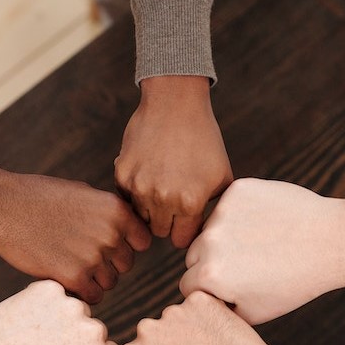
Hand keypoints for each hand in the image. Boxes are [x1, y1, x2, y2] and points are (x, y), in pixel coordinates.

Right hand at [0, 171, 150, 303]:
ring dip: (93, 279)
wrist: (0, 206)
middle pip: (125, 264)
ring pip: (109, 283)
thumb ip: (108, 213)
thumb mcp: (82, 194)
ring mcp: (93, 256)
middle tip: (78, 254)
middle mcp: (111, 233)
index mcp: (117, 210)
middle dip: (107, 263)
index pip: (142, 242)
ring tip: (67, 264)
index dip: (125, 245)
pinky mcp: (73, 276)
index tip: (104, 244)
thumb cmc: (38, 196)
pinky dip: (80, 293)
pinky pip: (92, 297)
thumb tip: (128, 231)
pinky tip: (63, 278)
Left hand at [0, 281, 118, 344]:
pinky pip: (54, 294)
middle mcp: (94, 331)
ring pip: (75, 310)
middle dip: (77, 337)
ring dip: (62, 318)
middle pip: (96, 329)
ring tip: (35, 336)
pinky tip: (27, 320)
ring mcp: (72, 307)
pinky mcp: (51, 289)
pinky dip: (43, 303)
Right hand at [115, 75, 232, 248]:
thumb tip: (210, 233)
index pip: (181, 240)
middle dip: (168, 221)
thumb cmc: (204, 139)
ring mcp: (139, 187)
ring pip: (141, 218)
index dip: (185, 230)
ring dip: (150, 208)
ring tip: (161, 185)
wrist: (175, 104)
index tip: (187, 219)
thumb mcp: (222, 176)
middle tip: (174, 200)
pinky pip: (126, 198)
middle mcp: (163, 199)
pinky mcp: (122, 174)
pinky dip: (135, 191)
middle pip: (160, 232)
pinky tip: (148, 171)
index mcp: (190, 203)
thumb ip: (217, 208)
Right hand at [181, 178, 344, 323]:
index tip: (234, 286)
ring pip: (208, 229)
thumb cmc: (296, 282)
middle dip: (212, 262)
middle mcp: (210, 242)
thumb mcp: (255, 313)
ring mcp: (223, 212)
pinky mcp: (238, 190)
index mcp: (210, 275)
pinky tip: (266, 224)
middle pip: (194, 255)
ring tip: (260, 244)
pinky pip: (227, 205)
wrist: (331, 241)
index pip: (188, 284)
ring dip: (224, 237)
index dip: (209, 289)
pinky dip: (241, 214)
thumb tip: (201, 302)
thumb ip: (219, 310)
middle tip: (247, 266)